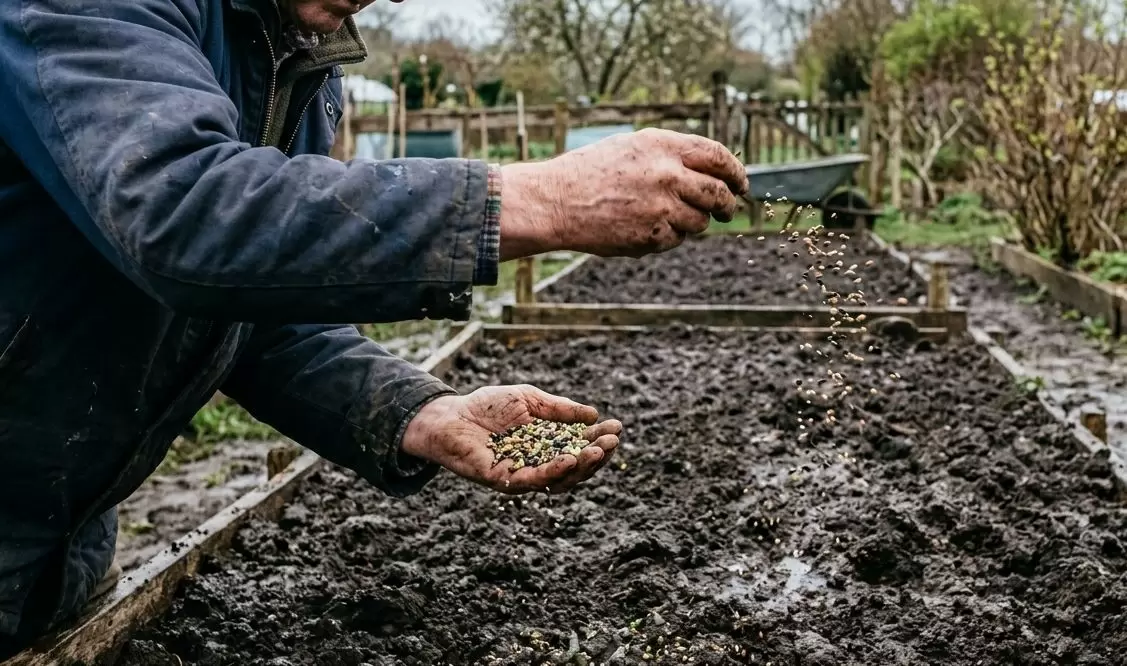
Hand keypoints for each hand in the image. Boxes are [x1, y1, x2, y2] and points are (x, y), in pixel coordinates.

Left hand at [400, 385, 621, 494]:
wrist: (450, 415)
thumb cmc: (487, 406)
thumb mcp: (529, 400)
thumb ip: (558, 409)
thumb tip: (592, 415)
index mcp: (547, 444)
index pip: (580, 446)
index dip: (599, 439)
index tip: (616, 428)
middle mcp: (539, 463)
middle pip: (577, 467)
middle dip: (597, 455)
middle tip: (612, 441)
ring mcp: (524, 474)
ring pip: (561, 479)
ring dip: (582, 466)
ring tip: (597, 451)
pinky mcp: (506, 480)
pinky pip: (534, 480)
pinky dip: (554, 471)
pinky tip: (570, 459)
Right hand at [498, 128, 747, 259]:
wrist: (556, 201)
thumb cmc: (591, 173)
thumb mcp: (632, 148)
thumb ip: (671, 156)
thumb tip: (712, 171)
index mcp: (662, 145)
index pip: (718, 156)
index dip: (736, 172)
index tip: (741, 184)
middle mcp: (667, 173)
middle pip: (718, 193)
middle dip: (728, 204)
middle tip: (727, 209)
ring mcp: (661, 207)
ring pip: (700, 221)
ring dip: (693, 222)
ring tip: (666, 216)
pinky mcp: (652, 236)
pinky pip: (676, 240)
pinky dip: (668, 237)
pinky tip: (643, 228)